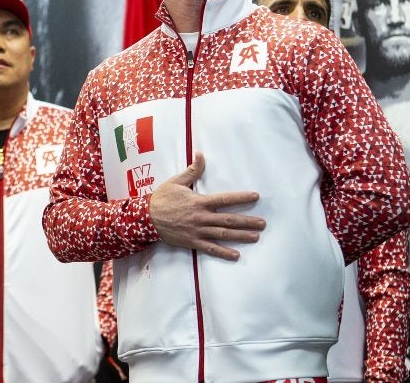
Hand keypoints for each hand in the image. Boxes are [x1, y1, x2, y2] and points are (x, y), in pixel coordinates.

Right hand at [148, 152, 264, 260]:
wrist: (146, 217)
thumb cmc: (161, 198)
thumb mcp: (176, 182)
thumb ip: (192, 170)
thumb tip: (200, 154)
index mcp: (199, 202)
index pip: (225, 199)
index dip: (241, 198)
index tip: (256, 197)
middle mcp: (201, 217)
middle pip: (229, 220)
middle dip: (248, 221)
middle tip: (263, 223)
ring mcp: (197, 231)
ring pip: (223, 234)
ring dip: (241, 236)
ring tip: (256, 237)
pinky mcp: (192, 242)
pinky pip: (210, 248)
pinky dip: (223, 252)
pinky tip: (236, 255)